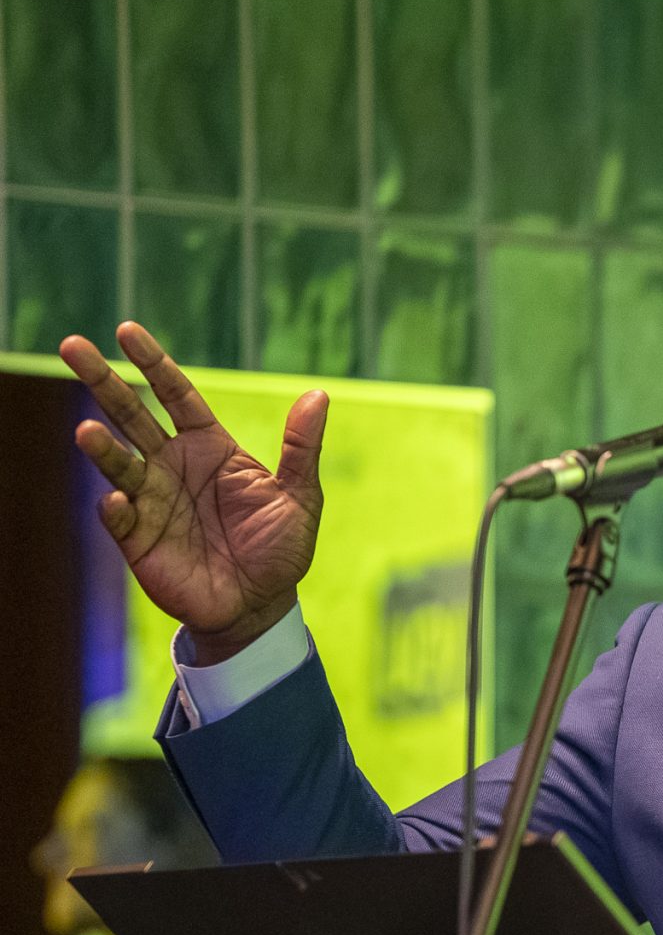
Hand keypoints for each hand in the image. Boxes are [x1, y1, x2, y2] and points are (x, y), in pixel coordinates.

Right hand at [60, 322, 326, 660]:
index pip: (175, 395)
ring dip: (101, 448)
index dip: (152, 363)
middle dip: (103, 381)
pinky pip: (120, 518)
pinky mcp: (139, 539)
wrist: (261, 604)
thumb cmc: (279, 548)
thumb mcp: (299, 496)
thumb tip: (319, 394)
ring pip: (119, 464)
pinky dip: (116, 509)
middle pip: (132, 414)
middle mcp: (172, 466)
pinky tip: (117, 501)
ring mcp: (152, 501)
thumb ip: (302, 447)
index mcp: (209, 448)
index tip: (125, 330)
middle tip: (71, 346)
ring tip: (86, 430)